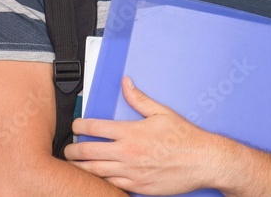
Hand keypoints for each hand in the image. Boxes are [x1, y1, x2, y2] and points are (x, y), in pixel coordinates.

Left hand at [66, 77, 224, 194]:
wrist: (202, 161)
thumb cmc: (185, 137)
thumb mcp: (163, 112)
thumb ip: (140, 99)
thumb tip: (126, 83)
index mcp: (131, 132)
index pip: (95, 128)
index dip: (79, 126)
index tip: (75, 126)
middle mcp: (127, 153)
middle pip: (88, 153)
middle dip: (73, 151)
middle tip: (68, 150)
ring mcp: (130, 172)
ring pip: (95, 172)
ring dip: (81, 168)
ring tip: (75, 165)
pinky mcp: (136, 186)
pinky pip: (110, 185)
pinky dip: (99, 181)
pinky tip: (96, 178)